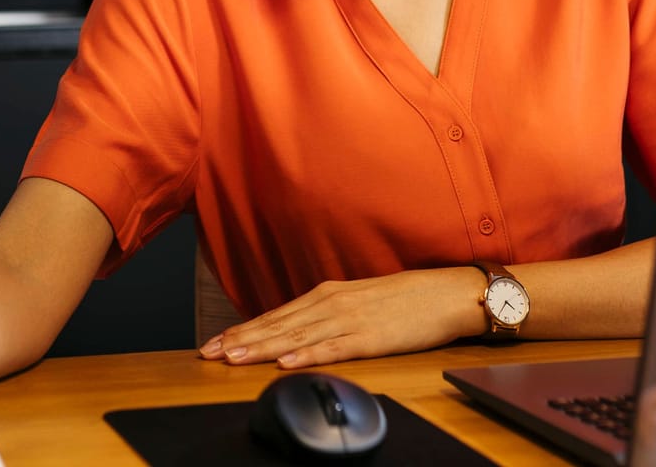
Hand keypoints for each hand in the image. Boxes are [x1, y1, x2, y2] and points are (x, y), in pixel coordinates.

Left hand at [198, 267, 485, 368]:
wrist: (448, 293)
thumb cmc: (407, 300)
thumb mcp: (358, 302)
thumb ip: (328, 316)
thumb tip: (298, 333)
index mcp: (327, 295)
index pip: (276, 315)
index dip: (243, 329)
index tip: (215, 342)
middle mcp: (332, 303)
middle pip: (277, 325)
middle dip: (240, 339)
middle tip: (208, 352)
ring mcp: (350, 320)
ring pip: (296, 336)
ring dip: (262, 347)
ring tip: (233, 357)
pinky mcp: (370, 337)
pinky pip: (333, 348)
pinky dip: (307, 355)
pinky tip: (286, 362)